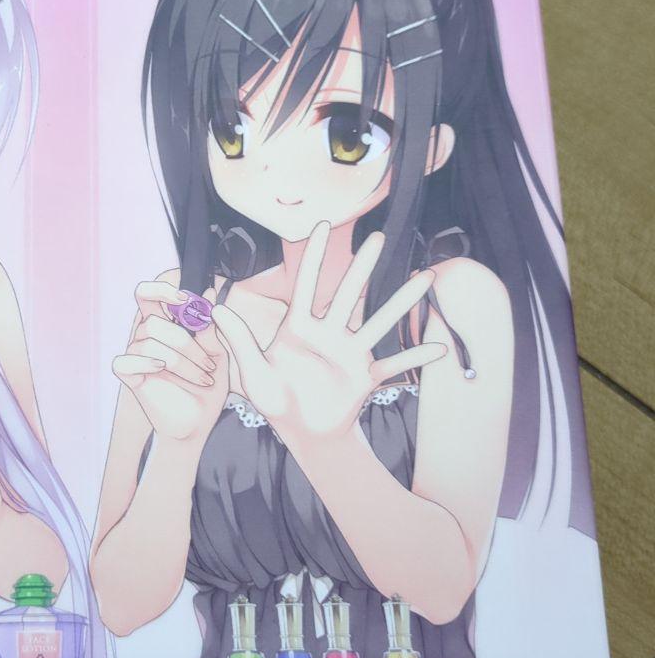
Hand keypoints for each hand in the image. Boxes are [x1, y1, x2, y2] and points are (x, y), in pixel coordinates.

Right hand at [113, 282, 227, 445]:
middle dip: (184, 341)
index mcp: (165, 324)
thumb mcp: (218, 354)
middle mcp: (146, 336)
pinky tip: (162, 369)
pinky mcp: (130, 376)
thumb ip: (210, 328)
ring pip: (149, 343)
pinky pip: (125, 361)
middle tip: (208, 361)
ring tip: (203, 377)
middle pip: (150, 320)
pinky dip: (145, 362)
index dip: (161, 289)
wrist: (200, 421)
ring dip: (182, 361)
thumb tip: (208, 295)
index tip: (185, 300)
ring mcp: (136, 356)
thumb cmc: (207, 386)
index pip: (148, 294)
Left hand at [212, 222, 446, 450]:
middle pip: (349, 293)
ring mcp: (351, 352)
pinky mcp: (366, 375)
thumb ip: (238, 341)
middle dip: (364, 266)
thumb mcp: (252, 373)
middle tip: (379, 237)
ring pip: (380, 321)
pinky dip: (417, 356)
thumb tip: (217, 310)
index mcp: (298, 328)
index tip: (322, 225)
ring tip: (427, 278)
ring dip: (403, 301)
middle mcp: (328, 334)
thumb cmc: (275, 400)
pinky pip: (396, 364)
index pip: (307, 285)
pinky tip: (441, 348)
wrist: (302, 432)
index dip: (314, 256)